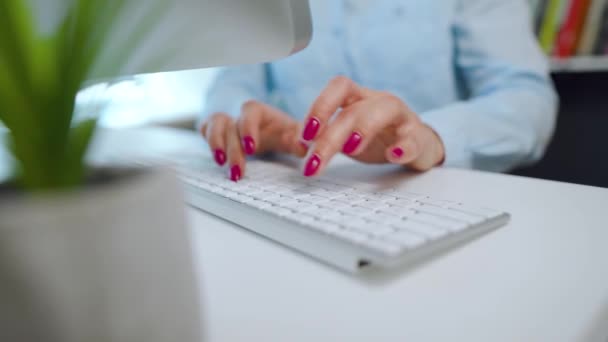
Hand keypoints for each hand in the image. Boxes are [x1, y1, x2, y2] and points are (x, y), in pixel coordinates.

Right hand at [201, 100, 307, 180]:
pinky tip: (216, 158)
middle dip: (233, 149)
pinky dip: (208, 142)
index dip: (248, 127)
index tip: (251, 147)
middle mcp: (240, 116)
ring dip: (216, 145)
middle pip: (231, 124)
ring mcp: (227, 123)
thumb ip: (299, 142)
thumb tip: (305, 149)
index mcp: (260, 112)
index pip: (250, 110)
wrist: (270, 130)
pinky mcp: (217, 133)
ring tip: (221, 164)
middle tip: (238, 172)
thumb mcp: (292, 136)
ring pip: (213, 126)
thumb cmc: (281, 132)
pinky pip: (205, 131)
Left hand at [300, 76, 444, 176]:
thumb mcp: (346, 136)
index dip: (320, 107)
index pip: (338, 88)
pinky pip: (413, 137)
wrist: (417, 145)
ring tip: (350, 149)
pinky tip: (393, 156)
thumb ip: (323, 137)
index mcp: (358, 97)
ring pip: (385, 110)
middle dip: (330, 137)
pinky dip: (404, 146)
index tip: (304, 136)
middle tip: (314, 164)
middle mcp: (378, 101)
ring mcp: (401, 116)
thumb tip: (295, 144)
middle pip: (353, 109)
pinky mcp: (418, 136)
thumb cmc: (376, 138)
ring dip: (365, 128)